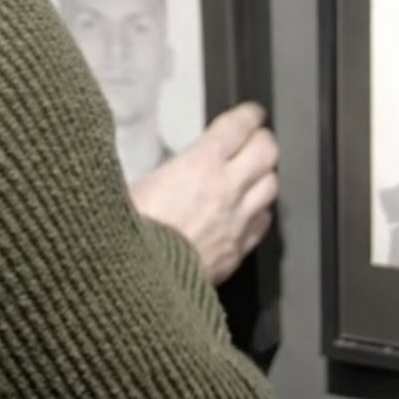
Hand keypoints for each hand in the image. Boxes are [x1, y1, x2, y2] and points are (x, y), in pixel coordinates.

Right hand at [130, 102, 278, 284]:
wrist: (137, 284)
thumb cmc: (126, 231)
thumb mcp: (127, 183)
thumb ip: (153, 167)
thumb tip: (156, 160)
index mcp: (198, 164)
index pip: (237, 128)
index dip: (248, 116)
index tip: (251, 113)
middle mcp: (226, 188)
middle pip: (265, 152)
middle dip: (263, 141)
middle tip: (257, 139)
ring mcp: (236, 221)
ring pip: (271, 187)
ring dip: (264, 177)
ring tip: (255, 174)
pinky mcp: (237, 251)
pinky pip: (262, 224)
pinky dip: (260, 212)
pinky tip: (249, 212)